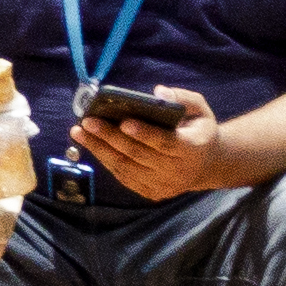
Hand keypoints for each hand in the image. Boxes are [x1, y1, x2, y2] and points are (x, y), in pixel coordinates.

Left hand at [69, 82, 229, 201]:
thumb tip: (157, 93)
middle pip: (139, 155)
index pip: (166, 142)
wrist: (206, 165)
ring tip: (79, 132)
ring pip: (127, 168)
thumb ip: (182, 99)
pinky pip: (124, 177)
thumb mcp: (200, 109)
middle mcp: (177, 171)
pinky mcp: (151, 192)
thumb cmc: (198, 130)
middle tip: (88, 122)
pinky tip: (92, 145)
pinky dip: (106, 161)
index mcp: (192, 149)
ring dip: (100, 150)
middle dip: (111, 137)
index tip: (123, 121)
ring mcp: (163, 185)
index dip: (144, 133)